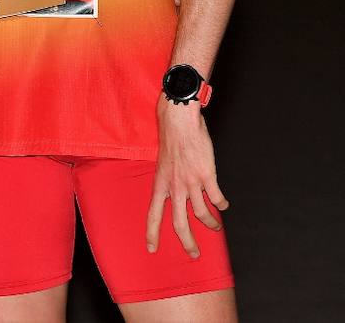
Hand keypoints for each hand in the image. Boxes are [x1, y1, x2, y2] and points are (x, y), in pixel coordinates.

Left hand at [145, 97, 228, 257]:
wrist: (179, 122)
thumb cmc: (170, 139)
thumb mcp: (162, 163)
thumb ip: (168, 180)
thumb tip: (173, 192)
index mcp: (160, 184)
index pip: (153, 214)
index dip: (152, 233)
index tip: (152, 249)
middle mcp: (174, 187)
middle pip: (179, 223)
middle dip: (187, 242)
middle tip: (193, 254)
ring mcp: (191, 182)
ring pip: (202, 214)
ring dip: (211, 223)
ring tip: (215, 227)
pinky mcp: (207, 176)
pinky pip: (217, 199)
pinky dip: (222, 205)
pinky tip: (224, 205)